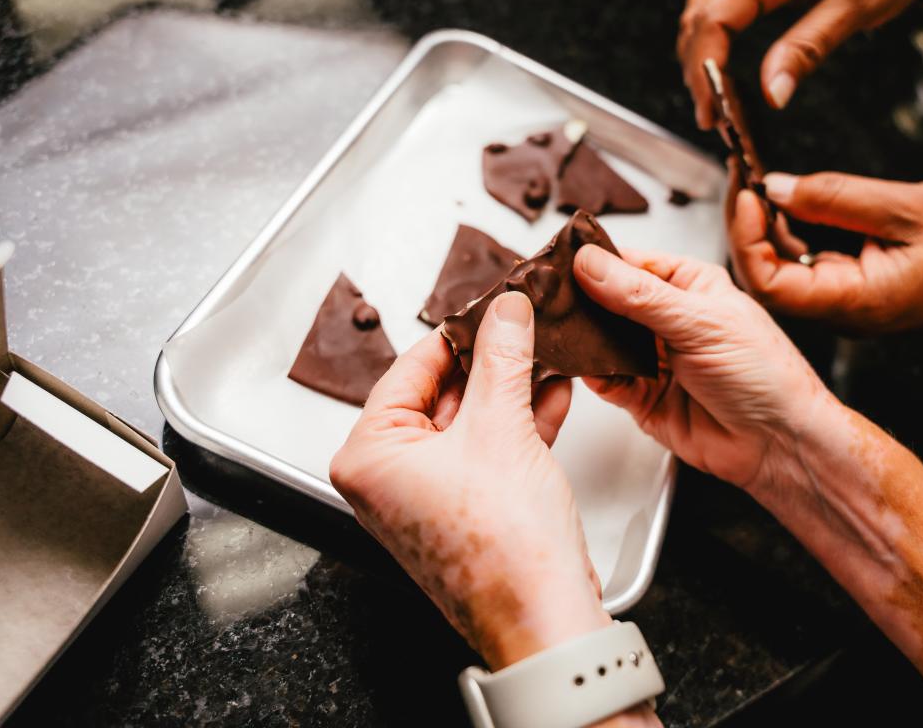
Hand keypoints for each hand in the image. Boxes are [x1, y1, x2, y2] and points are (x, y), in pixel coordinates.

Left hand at [329, 292, 608, 669]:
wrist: (544, 619)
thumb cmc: (503, 548)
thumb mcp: (500, 428)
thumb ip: (502, 359)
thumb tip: (505, 311)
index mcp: (369, 456)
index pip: (409, 370)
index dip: (458, 332)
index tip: (489, 303)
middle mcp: (390, 477)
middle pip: (441, 394)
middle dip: (490, 359)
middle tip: (522, 320)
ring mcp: (430, 496)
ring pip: (471, 421)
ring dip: (511, 387)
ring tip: (545, 347)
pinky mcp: (469, 509)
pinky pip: (489, 449)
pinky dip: (520, 421)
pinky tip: (553, 390)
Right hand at [572, 244, 836, 498]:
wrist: (777, 444)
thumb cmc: (766, 375)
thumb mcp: (701, 322)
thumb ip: (641, 295)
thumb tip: (592, 264)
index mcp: (689, 285)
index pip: (630, 262)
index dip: (595, 260)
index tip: (560, 260)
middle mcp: (668, 319)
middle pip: (608, 301)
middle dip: (581, 301)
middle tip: (549, 297)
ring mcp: (653, 358)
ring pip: (602, 340)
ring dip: (583, 338)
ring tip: (559, 330)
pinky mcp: (642, 396)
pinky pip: (605, 379)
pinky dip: (591, 373)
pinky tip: (583, 367)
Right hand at [678, 0, 922, 122]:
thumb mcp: (865, 2)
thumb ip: (811, 46)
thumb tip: (771, 95)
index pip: (717, 14)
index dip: (705, 67)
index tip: (711, 111)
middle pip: (700, 14)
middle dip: (697, 70)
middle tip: (711, 120)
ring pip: (706, 10)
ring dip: (702, 58)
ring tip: (716, 105)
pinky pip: (727, 7)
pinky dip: (718, 44)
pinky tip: (726, 74)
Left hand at [730, 171, 922, 332]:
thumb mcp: (911, 207)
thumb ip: (837, 197)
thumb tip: (774, 186)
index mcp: (856, 301)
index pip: (769, 284)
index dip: (745, 237)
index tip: (747, 190)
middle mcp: (843, 311)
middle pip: (765, 278)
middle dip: (746, 226)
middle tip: (744, 173)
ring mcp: (846, 303)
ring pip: (781, 270)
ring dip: (765, 226)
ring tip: (759, 177)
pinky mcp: (853, 288)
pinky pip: (806, 264)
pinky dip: (789, 231)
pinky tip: (787, 197)